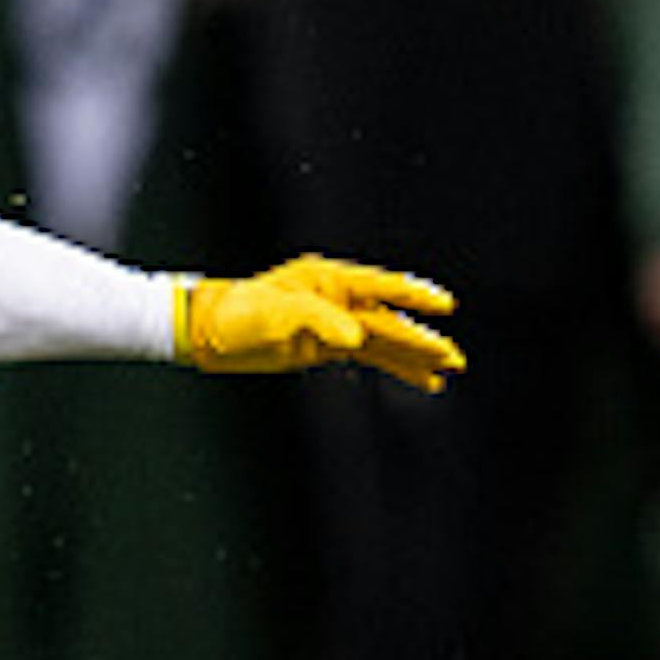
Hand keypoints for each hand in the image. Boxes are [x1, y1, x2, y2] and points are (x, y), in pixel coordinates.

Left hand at [176, 256, 463, 389]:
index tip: (443, 304)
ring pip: (384, 339)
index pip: (378, 286)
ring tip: (448, 370)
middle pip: (387, 318)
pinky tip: (421, 379)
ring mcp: (332, 322)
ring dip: (414, 355)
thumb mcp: (273, 314)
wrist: (206, 333)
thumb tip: (354, 340)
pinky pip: (369, 356)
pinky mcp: (325, 345)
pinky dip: (394, 367)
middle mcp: (335, 298)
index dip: (412, 295)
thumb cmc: (236, 315)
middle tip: (453, 357)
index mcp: (326, 280)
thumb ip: (317, 321)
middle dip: (421, 338)